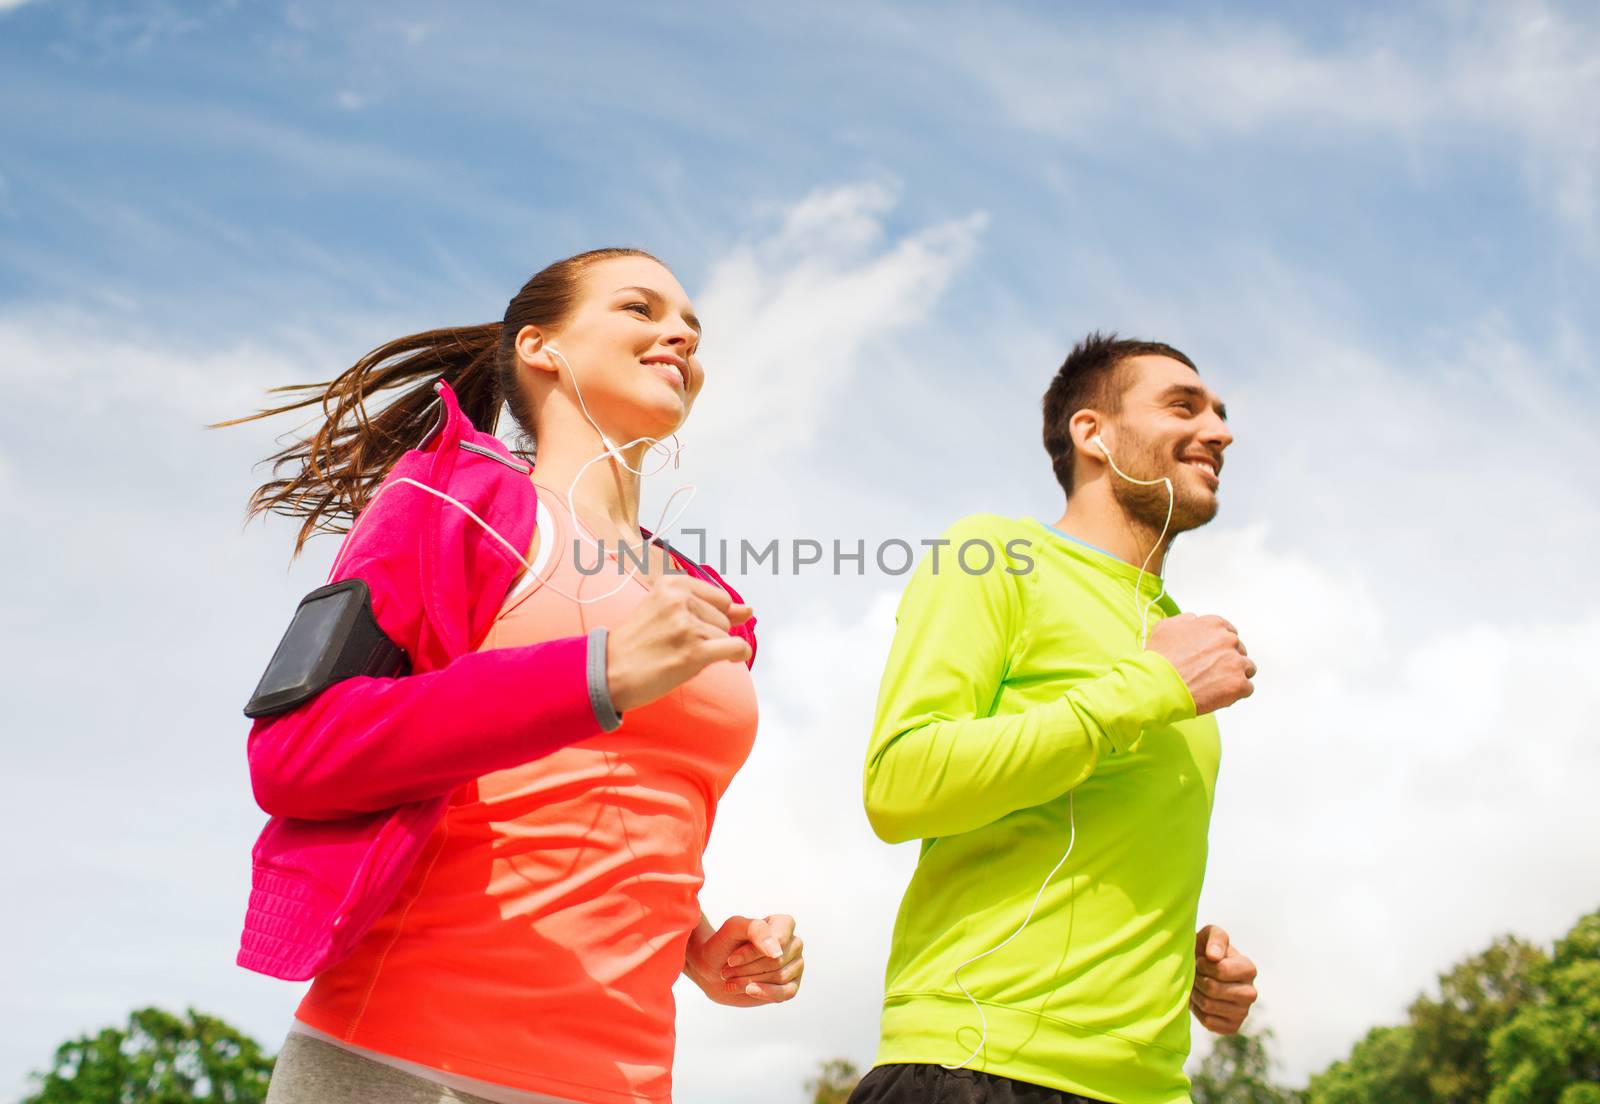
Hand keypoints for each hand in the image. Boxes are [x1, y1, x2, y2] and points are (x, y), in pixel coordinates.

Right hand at [607, 576, 752, 712]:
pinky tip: (730, 659)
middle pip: (723, 617)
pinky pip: (736, 647)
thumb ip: (710, 607)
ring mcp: (687, 625)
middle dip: (710, 633)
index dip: (712, 617)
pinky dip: (738, 654)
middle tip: (678, 644)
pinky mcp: (694, 651)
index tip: (691, 629)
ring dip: (712, 649)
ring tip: (681, 654)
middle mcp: (679, 600)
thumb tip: (749, 609)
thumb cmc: (638, 644)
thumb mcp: (668, 613)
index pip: (719, 597)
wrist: (609, 672)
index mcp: (671, 584)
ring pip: (726, 635)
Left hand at [684, 914, 803, 1007]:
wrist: (714, 968)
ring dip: (750, 981)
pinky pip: (786, 993)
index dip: (753, 952)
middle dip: (747, 968)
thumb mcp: (734, 928)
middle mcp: (794, 944)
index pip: (779, 939)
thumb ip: (757, 931)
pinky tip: (748, 990)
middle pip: (777, 961)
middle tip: (726, 971)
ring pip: (780, 977)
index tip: (731, 959)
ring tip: (732, 980)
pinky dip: (765, 993)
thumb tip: (777, 952)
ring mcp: (795, 966)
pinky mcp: (791, 986)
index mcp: (784, 924)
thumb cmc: (725, 944)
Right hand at [1146, 613, 1256, 714]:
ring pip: (1247, 668)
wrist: (1158, 685)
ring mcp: (1235, 662)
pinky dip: (1235, 693)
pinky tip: (1219, 695)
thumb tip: (1195, 621)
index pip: (1229, 632)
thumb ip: (1186, 620)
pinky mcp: (1238, 684)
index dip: (1220, 646)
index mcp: (1214, 624)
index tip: (1212, 655)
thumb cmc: (1160, 659)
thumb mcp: (1166, 627)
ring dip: (1235, 675)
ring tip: (1216, 684)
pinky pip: (1247, 689)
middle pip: (1239, 650)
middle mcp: (1228, 640)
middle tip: (1211, 671)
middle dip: (1228, 660)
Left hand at [1191, 924, 1257, 1034]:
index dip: (1204, 965)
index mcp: (1249, 969)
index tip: (1201, 961)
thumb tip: (1214, 956)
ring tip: (1198, 986)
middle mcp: (1251, 992)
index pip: (1221, 970)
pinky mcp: (1233, 1027)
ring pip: (1209, 1006)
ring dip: (1196, 994)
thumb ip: (1215, 938)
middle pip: (1213, 989)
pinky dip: (1198, 1012)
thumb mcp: (1210, 935)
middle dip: (1199, 981)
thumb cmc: (1205, 951)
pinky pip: (1209, 1023)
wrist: (1199, 973)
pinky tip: (1201, 1001)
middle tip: (1197, 975)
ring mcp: (1243, 1012)